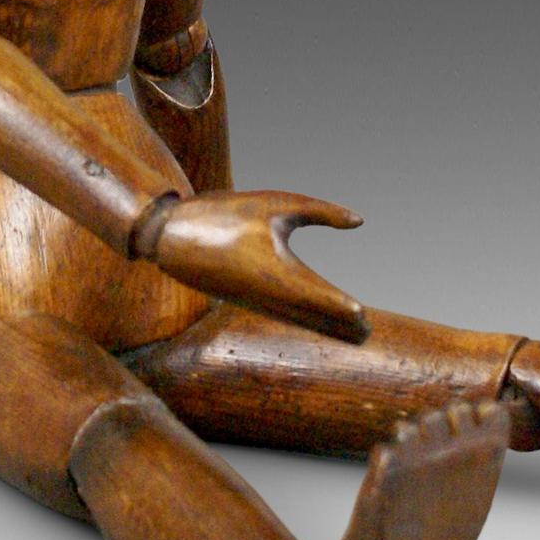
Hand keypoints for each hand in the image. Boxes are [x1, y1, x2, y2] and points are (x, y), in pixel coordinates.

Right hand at [149, 190, 368, 342]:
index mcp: (275, 270)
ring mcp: (255, 301)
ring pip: (298, 319)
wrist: (173, 234)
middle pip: (311, 315)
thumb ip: (321, 211)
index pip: (315, 293)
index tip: (361, 315)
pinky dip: (305, 321)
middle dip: (339, 326)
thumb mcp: (277, 203)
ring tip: (354, 336)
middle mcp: (267, 293)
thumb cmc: (227, 213)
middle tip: (366, 336)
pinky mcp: (247, 300)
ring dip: (325, 328)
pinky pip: (283, 315)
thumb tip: (359, 221)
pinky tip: (320, 323)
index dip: (339, 306)